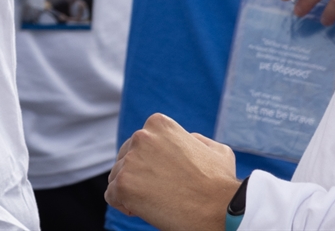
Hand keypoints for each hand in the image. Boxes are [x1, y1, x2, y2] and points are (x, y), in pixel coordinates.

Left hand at [106, 113, 241, 230]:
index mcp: (159, 124)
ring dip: (132, 190)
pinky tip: (146, 209)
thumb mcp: (214, 149)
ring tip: (158, 201)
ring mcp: (130, 160)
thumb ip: (194, 140)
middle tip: (163, 192)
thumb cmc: (221, 184)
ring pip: (117, 176)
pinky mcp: (123, 184)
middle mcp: (141, 136)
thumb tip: (186, 139)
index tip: (167, 177)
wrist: (222, 210)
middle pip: (125, 159)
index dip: (151, 164)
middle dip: (139, 176)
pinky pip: (112, 196)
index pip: (140, 144)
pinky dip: (124, 205)